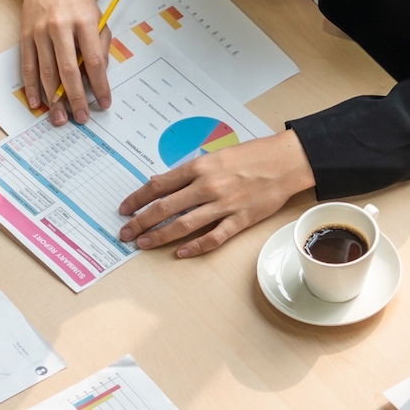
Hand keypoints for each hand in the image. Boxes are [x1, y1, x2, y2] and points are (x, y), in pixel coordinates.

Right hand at [20, 0, 106, 125]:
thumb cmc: (79, 0)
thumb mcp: (98, 18)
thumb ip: (100, 46)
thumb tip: (96, 78)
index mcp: (84, 22)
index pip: (94, 61)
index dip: (100, 86)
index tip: (103, 104)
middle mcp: (60, 27)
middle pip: (68, 70)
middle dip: (75, 98)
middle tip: (81, 118)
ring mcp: (40, 31)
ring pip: (46, 71)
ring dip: (53, 99)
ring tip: (59, 118)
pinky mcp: (25, 34)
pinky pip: (28, 65)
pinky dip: (31, 86)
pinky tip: (36, 102)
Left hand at [118, 131, 314, 257]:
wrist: (285, 162)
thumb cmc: (251, 156)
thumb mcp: (216, 155)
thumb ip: (191, 171)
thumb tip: (165, 184)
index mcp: (199, 167)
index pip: (159, 185)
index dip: (137, 198)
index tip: (124, 208)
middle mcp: (207, 186)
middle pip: (164, 207)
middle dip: (140, 221)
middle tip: (125, 232)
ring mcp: (223, 205)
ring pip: (184, 224)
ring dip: (160, 236)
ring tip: (143, 244)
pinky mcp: (240, 220)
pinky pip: (213, 237)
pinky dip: (195, 247)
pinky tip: (180, 253)